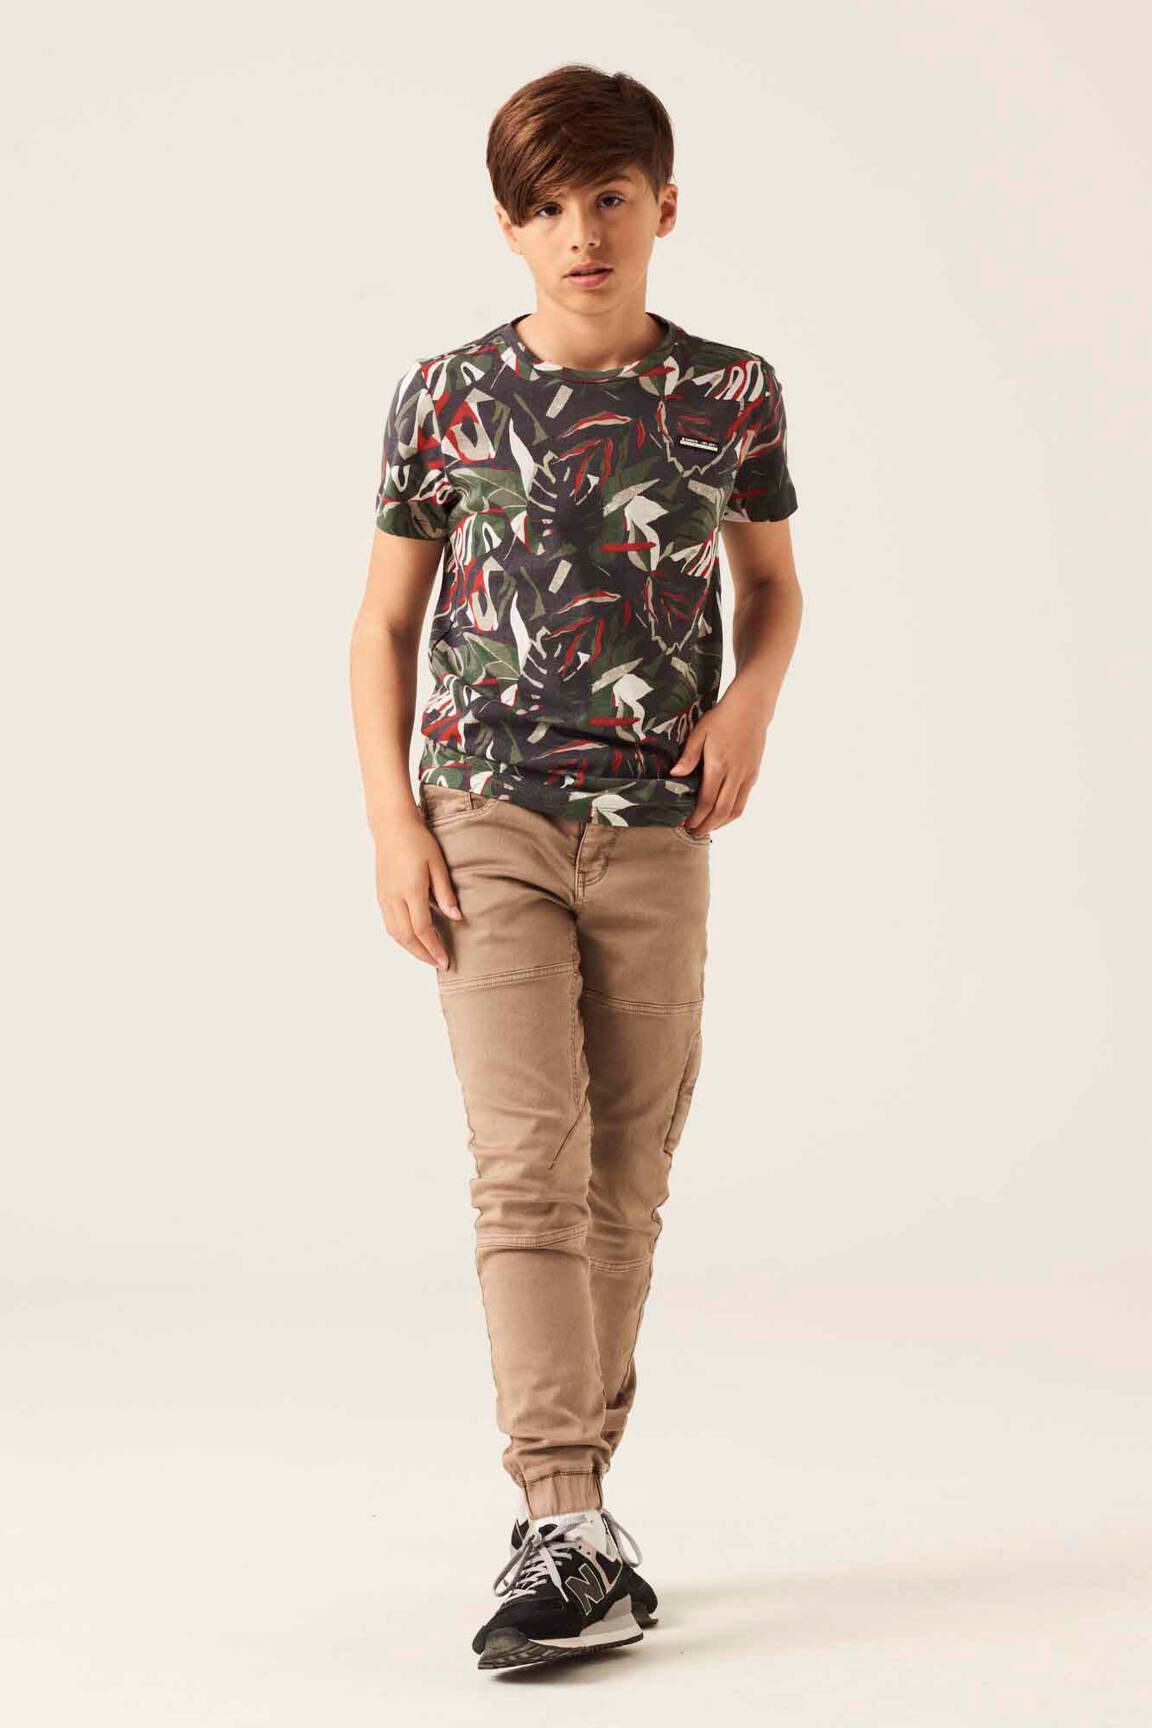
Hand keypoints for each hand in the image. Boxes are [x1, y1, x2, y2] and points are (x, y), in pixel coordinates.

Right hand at [374, 811, 463, 970]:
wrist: (392, 826)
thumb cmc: (418, 841)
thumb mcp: (438, 864)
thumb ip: (445, 893)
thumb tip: (456, 918)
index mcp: (411, 891)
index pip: (422, 929)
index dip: (434, 948)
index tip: (446, 961)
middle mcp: (394, 898)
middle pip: (407, 937)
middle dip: (423, 954)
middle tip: (439, 964)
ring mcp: (384, 897)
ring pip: (395, 934)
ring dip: (411, 949)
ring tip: (427, 955)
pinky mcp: (381, 895)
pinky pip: (389, 924)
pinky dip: (401, 937)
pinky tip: (413, 939)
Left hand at [667, 687, 770, 834]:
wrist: (752, 707)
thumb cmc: (722, 717)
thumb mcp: (700, 732)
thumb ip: (688, 756)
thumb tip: (675, 776)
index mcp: (719, 765)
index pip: (707, 801)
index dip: (696, 817)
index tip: (684, 824)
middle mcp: (736, 774)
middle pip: (721, 811)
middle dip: (706, 826)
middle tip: (693, 833)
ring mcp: (747, 776)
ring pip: (735, 810)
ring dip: (720, 823)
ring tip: (706, 828)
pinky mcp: (754, 775)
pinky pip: (743, 802)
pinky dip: (731, 813)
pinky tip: (721, 815)